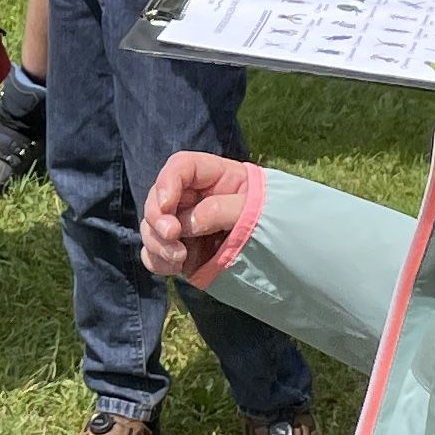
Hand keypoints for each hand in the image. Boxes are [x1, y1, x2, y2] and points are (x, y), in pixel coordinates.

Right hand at [141, 152, 265, 283]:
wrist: (284, 255)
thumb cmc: (273, 220)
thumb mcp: (255, 208)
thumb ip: (222, 210)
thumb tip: (189, 223)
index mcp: (212, 178)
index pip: (181, 167)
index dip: (167, 182)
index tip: (166, 205)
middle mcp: (192, 199)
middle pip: (158, 197)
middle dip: (157, 217)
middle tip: (171, 234)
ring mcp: (184, 226)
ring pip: (151, 227)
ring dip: (156, 242)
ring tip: (179, 258)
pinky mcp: (180, 250)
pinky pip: (154, 253)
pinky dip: (157, 260)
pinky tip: (176, 267)